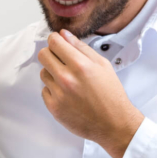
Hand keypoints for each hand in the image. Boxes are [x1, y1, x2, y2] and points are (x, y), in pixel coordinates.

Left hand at [38, 30, 143, 157]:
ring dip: (52, 73)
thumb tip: (64, 34)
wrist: (113, 123)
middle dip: (51, 54)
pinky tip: (67, 94)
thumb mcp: (102, 65)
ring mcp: (58, 95)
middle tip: (61, 60)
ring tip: (68, 80)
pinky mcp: (54, 108)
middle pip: (43, 55)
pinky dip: (53, 90)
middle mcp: (66, 79)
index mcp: (80, 65)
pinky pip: (44, 91)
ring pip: (43, 73)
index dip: (55, 39)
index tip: (58, 42)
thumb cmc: (111, 94)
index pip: (54, 42)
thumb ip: (81, 48)